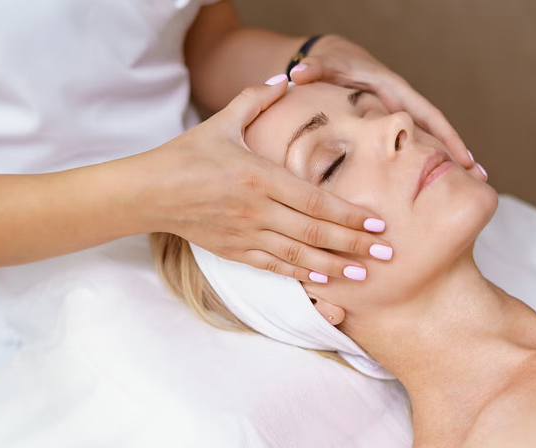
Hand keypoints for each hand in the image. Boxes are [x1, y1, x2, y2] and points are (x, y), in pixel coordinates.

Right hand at [134, 77, 391, 282]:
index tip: (376, 223)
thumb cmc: (188, 154)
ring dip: (334, 267)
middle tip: (386, 254)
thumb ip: (256, 99)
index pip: (315, 200)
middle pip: (315, 232)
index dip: (348, 215)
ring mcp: (246, 234)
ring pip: (298, 256)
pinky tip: (324, 280)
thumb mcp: (223, 122)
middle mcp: (257, 210)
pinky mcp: (235, 251)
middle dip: (354, 245)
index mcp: (259, 177)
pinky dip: (301, 275)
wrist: (149, 191)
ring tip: (363, 275)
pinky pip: (274, 267)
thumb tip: (286, 78)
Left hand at [289, 35, 482, 176]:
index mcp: (394, 92)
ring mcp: (401, 117)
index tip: (464, 158)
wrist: (338, 62)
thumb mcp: (326, 66)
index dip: (446, 136)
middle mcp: (403, 105)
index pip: (427, 116)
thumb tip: (298, 73)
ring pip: (428, 141)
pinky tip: (437, 184)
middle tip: (480, 179)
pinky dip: (429, 162)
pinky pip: (415, 147)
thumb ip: (315, 71)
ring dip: (449, 160)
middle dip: (458, 153)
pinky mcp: (394, 128)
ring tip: (471, 186)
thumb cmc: (334, 65)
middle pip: (436, 131)